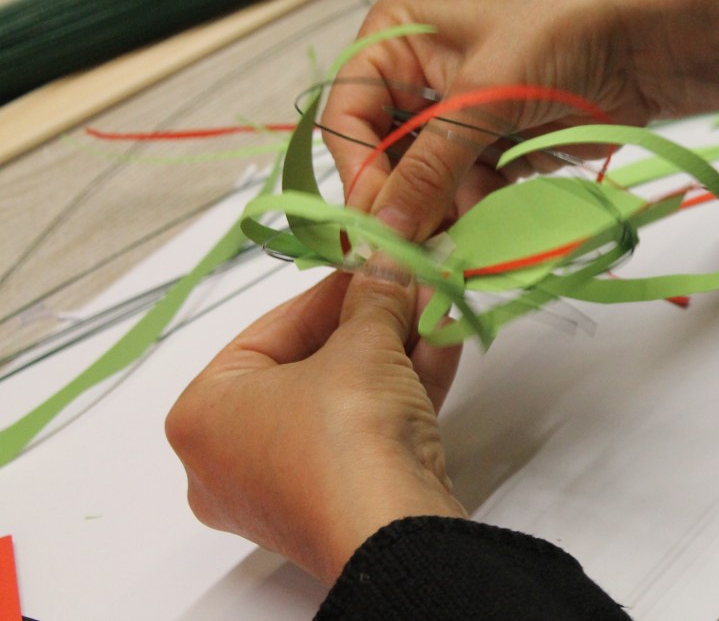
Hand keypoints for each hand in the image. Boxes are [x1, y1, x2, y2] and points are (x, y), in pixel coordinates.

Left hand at [165, 265, 464, 584]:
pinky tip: (440, 343)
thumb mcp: (362, 344)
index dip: (330, 291)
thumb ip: (373, 296)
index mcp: (204, 415)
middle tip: (404, 284)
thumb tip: (385, 260)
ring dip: (394, 350)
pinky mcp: (337, 505)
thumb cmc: (344, 440)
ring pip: (345, 400)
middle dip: (369, 322)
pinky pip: (365, 432)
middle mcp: (231, 458)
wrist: (394, 530)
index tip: (369, 265)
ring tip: (431, 305)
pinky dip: (401, 389)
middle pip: (310, 366)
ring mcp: (284, 488)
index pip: (270, 331)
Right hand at [322, 0, 718, 240]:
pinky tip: (488, 234)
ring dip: (442, 218)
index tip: (375, 223)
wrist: (646, 44)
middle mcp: (417, 82)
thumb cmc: (563, 32)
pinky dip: (476, 217)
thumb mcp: (485, 93)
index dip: (358, 173)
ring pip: (425, 187)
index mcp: (395, 42)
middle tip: (413, 254)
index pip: (348, 119)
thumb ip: (431, 164)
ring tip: (456, 248)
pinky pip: (466, 196)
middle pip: (384, 160)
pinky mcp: (492, 151)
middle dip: (403, 204)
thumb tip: (383, 227)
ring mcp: (457, 121)